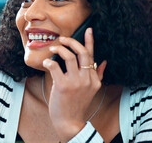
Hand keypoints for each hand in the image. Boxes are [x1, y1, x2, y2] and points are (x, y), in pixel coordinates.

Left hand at [42, 27, 106, 141]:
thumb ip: (98, 75)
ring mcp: (75, 82)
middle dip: (71, 41)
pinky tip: (47, 62)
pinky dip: (50, 61)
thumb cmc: (77, 104)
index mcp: (93, 79)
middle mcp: (87, 79)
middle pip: (82, 52)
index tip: (88, 29)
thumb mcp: (91, 90)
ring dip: (60, 49)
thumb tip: (104, 62)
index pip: (92, 55)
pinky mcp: (63, 86)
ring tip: (53, 48)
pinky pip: (56, 67)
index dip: (90, 41)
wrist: (70, 122)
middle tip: (62, 38)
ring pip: (69, 57)